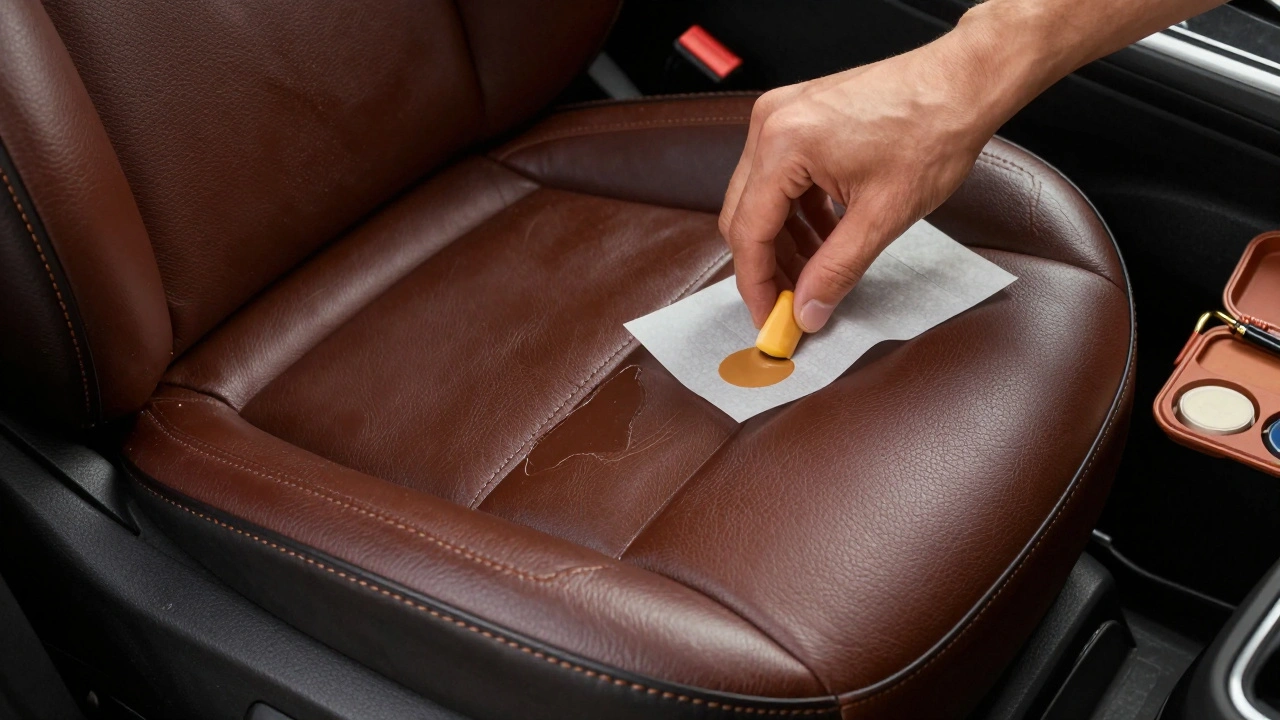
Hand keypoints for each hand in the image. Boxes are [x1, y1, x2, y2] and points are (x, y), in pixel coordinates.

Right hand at [718, 20, 1025, 331]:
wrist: (963, 83)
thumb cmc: (933, 131)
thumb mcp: (883, 216)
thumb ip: (836, 270)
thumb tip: (807, 311)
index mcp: (784, 145)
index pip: (748, 232)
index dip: (757, 285)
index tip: (768, 319)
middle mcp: (771, 124)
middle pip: (744, 215)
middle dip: (767, 266)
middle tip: (791, 305)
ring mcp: (782, 115)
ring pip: (760, 198)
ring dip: (783, 241)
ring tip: (814, 275)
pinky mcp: (799, 116)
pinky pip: (780, 176)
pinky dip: (796, 212)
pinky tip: (825, 236)